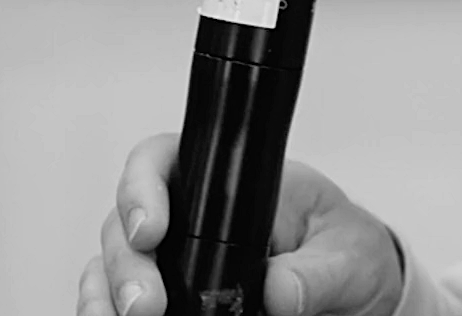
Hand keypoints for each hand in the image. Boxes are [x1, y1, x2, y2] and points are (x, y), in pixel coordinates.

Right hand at [79, 133, 406, 315]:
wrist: (356, 297)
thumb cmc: (346, 252)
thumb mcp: (348, 254)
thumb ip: (319, 271)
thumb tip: (279, 290)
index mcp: (227, 184)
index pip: (162, 161)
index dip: (141, 187)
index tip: (151, 228)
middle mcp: (186, 217)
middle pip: (123, 224)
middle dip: (124, 263)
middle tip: (145, 304)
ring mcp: (170, 263)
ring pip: (107, 269)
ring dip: (105, 295)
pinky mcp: (167, 302)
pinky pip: (116, 305)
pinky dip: (106, 312)